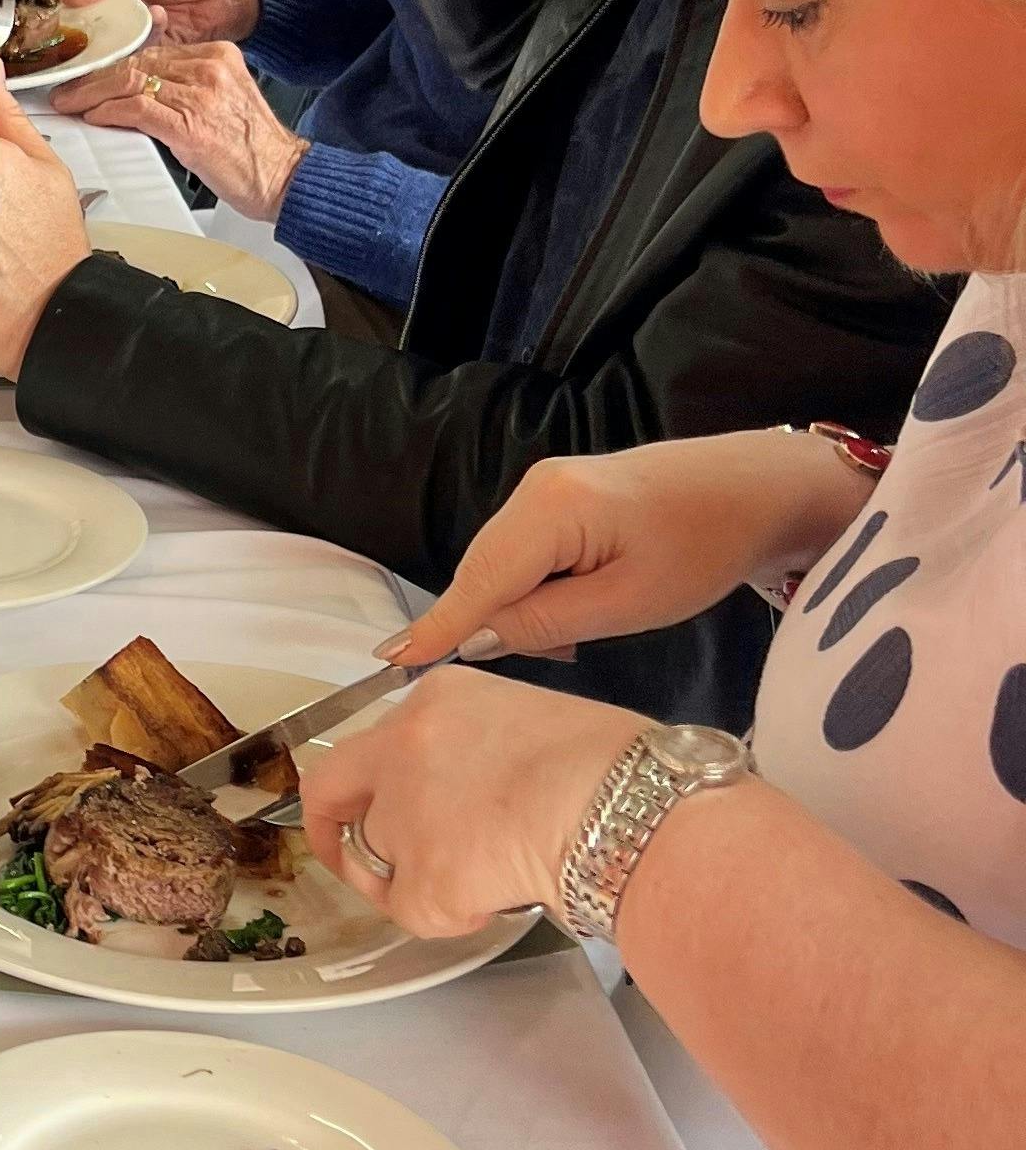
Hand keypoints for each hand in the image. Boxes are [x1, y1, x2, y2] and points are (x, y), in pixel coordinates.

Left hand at [51, 42, 306, 221]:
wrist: (283, 176)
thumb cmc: (251, 148)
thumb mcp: (221, 100)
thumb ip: (186, 85)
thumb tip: (138, 86)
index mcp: (218, 56)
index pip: (151, 50)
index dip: (114, 62)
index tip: (91, 72)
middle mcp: (209, 68)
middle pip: (136, 62)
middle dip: (95, 76)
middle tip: (70, 88)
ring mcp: (199, 95)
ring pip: (129, 81)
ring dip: (92, 93)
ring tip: (71, 102)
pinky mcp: (189, 126)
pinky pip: (136, 109)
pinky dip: (108, 111)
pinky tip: (95, 117)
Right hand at [60, 0, 259, 41]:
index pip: (73, 2)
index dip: (60, 13)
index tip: (51, 22)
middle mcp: (117, 14)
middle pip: (84, 32)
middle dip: (80, 39)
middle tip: (78, 39)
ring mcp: (134, 37)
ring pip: (107, 50)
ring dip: (111, 45)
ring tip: (127, 26)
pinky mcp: (153, 56)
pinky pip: (135, 61)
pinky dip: (139, 51)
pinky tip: (159, 23)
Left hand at [301, 667, 642, 935]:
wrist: (632, 811)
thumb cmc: (620, 769)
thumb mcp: (533, 717)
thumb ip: (481, 742)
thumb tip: (479, 784)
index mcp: (438, 697)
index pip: (382, 737)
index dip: (382, 779)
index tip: (377, 799)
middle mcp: (403, 744)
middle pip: (330, 786)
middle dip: (326, 826)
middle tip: (341, 855)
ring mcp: (405, 811)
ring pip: (376, 856)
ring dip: (414, 877)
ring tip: (481, 881)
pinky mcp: (423, 876)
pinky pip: (411, 910)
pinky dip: (446, 917)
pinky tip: (493, 901)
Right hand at [378, 429, 881, 667]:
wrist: (761, 488)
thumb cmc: (707, 547)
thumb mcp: (632, 604)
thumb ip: (548, 622)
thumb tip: (478, 641)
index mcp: (550, 509)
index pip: (479, 581)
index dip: (438, 627)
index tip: (389, 661)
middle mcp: (533, 489)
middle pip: (484, 572)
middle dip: (496, 622)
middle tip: (555, 658)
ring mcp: (545, 489)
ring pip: (503, 565)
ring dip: (523, 608)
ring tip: (579, 636)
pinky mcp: (561, 497)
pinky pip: (525, 554)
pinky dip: (537, 590)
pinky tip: (576, 609)